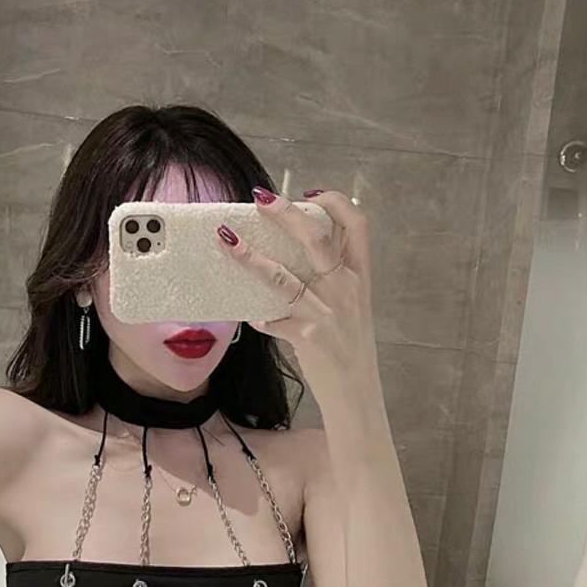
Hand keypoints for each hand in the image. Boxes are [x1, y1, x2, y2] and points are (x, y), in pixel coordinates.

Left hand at [216, 187, 378, 391]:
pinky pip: (271, 319)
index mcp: (360, 276)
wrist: (357, 394)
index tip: (310, 193)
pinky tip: (251, 318)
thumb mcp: (352, 306)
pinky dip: (259, 318)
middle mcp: (346, 289)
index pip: (358, 224)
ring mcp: (327, 312)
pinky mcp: (307, 337)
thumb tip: (297, 249)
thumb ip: (333, 277)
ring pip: (282, 276)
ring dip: (249, 256)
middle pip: (315, 238)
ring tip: (226, 239)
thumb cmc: (349, 347)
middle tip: (259, 198)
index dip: (335, 201)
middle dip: (285, 213)